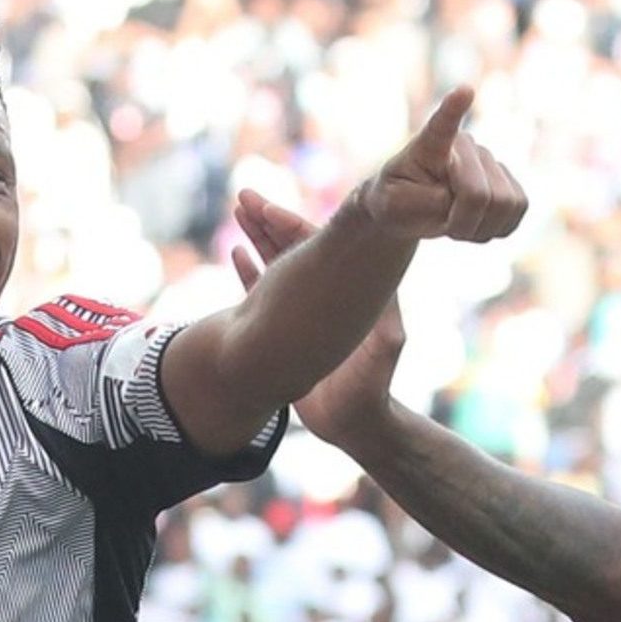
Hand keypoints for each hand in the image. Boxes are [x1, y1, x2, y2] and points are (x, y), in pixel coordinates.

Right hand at [231, 191, 406, 448]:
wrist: (354, 423)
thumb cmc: (372, 389)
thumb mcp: (383, 350)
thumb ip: (384, 320)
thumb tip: (385, 285)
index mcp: (349, 289)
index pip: (319, 246)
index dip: (292, 224)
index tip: (268, 207)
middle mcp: (327, 292)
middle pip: (296, 246)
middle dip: (270, 221)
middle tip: (243, 197)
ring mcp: (305, 308)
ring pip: (279, 262)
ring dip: (259, 237)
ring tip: (237, 211)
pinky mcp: (288, 328)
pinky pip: (264, 293)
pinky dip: (250, 271)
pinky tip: (235, 250)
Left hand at [352, 86, 526, 241]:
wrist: (410, 206)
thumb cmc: (398, 200)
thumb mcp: (394, 207)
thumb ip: (427, 202)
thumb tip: (465, 199)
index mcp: (429, 145)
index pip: (442, 125)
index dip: (453, 109)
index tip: (464, 91)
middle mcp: (466, 146)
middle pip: (479, 195)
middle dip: (462, 221)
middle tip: (442, 224)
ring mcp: (491, 161)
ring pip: (506, 205)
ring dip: (479, 228)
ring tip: (457, 222)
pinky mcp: (510, 182)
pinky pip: (518, 211)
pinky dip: (496, 228)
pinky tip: (476, 222)